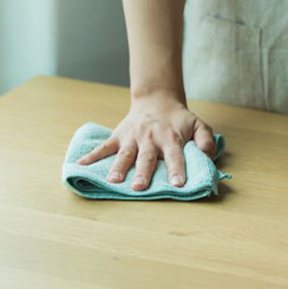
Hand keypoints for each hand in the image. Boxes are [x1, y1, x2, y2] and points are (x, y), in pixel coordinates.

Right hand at [77, 92, 214, 190]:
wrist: (157, 101)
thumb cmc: (179, 120)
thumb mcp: (198, 125)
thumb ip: (205, 140)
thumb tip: (207, 154)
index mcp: (170, 138)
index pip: (175, 155)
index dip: (176, 169)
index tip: (177, 184)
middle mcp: (150, 138)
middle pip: (146, 157)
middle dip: (143, 172)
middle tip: (140, 187)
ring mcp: (132, 138)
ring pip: (125, 154)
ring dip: (118, 167)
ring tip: (113, 180)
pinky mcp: (118, 136)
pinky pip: (104, 147)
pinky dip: (91, 157)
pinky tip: (79, 166)